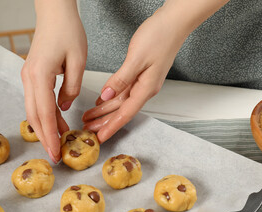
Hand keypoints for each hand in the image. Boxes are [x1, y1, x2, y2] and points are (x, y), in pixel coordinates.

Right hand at [21, 0, 86, 162]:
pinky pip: (38, 101)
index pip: (45, 113)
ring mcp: (29, 77)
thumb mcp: (78, 61)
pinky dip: (47, 114)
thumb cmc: (68, 32)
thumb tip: (65, 107)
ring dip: (46, 127)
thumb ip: (72, 88)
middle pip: (35, 116)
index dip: (51, 135)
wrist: (55, 15)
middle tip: (55, 155)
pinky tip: (57, 122)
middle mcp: (29, 79)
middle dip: (44, 138)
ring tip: (59, 141)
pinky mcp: (34, 76)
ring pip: (35, 110)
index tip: (56, 152)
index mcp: (40, 76)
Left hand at [82, 7, 187, 142]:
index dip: (111, 126)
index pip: (125, 113)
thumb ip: (121, 80)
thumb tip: (106, 96)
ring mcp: (143, 82)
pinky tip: (101, 100)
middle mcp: (145, 88)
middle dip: (104, 121)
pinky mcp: (140, 74)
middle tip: (87, 128)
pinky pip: (123, 90)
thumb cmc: (160, 37)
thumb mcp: (137, 59)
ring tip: (89, 116)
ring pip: (121, 101)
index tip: (100, 137)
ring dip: (104, 110)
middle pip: (121, 110)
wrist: (173, 23)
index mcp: (146, 88)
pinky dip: (110, 97)